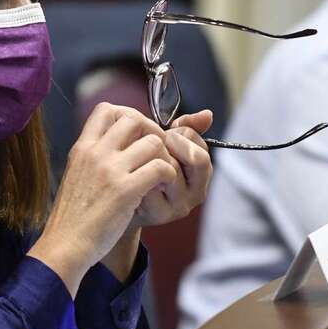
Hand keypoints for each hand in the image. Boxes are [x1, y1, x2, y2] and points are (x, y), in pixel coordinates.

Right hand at [27, 103, 176, 295]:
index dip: (128, 116)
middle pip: (135, 119)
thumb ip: (93, 156)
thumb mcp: (76, 174)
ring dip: (164, 157)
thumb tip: (114, 142)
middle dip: (152, 133)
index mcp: (83, 147)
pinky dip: (168, 177)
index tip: (136, 136)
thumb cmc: (73, 215)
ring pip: (153, 142)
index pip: (107, 109)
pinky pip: (161, 168)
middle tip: (157, 153)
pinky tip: (160, 188)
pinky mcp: (126, 190)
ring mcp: (111, 170)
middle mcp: (96, 153)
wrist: (65, 245)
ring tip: (160, 174)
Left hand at [130, 110, 213, 227]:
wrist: (120, 201)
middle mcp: (195, 194)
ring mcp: (178, 206)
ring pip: (172, 169)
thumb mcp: (167, 145)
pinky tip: (127, 174)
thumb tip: (207, 114)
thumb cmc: (145, 167)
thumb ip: (185, 129)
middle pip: (196, 159)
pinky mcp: (158, 213)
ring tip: (136, 158)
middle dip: (169, 144)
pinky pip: (150, 183)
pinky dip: (136, 174)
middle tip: (148, 144)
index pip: (202, 149)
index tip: (164, 135)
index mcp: (201, 175)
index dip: (180, 136)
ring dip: (150, 157)